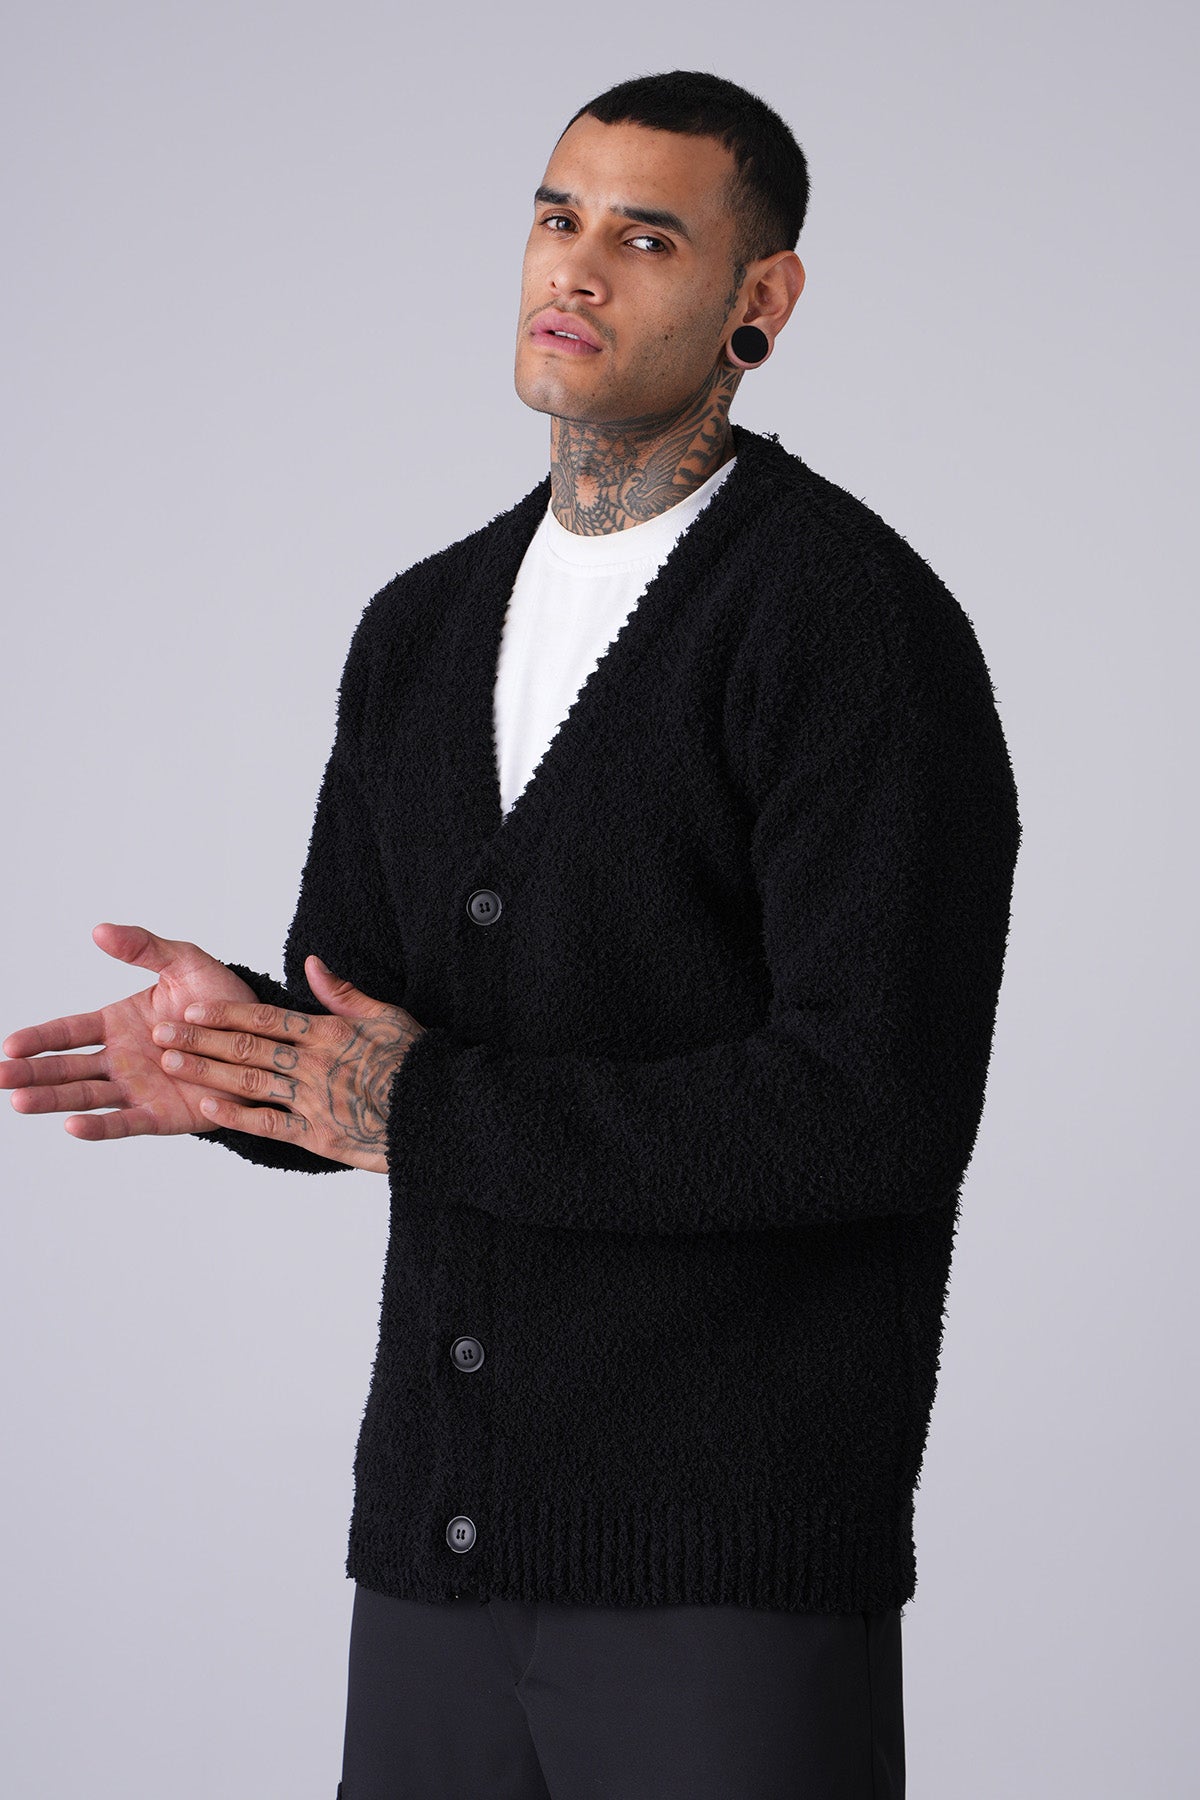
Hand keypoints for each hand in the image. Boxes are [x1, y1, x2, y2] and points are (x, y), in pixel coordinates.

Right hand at [1, 922, 262, 1139]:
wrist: (264, 1038)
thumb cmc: (223, 1000)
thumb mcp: (185, 963)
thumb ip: (144, 947)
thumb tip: (100, 930)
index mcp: (118, 1023)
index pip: (69, 1031)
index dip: (40, 1038)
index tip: (10, 1044)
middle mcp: (121, 1059)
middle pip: (67, 1068)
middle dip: (32, 1072)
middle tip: (1, 1077)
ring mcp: (138, 1089)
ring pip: (86, 1096)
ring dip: (53, 1099)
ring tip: (20, 1101)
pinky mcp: (161, 1116)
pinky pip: (125, 1122)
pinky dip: (99, 1127)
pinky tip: (71, 1126)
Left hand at [150, 955, 423, 1172]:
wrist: (441, 1113)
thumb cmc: (417, 1063)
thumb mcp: (386, 1016)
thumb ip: (343, 992)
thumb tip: (312, 962)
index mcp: (328, 1032)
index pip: (265, 1017)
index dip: (224, 1011)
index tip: (191, 1006)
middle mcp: (313, 1063)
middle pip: (247, 1046)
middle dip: (200, 1037)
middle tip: (161, 1030)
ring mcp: (312, 1100)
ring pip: (249, 1081)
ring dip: (207, 1070)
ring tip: (171, 1061)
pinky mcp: (317, 1135)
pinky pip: (268, 1123)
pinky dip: (235, 1114)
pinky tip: (207, 1106)